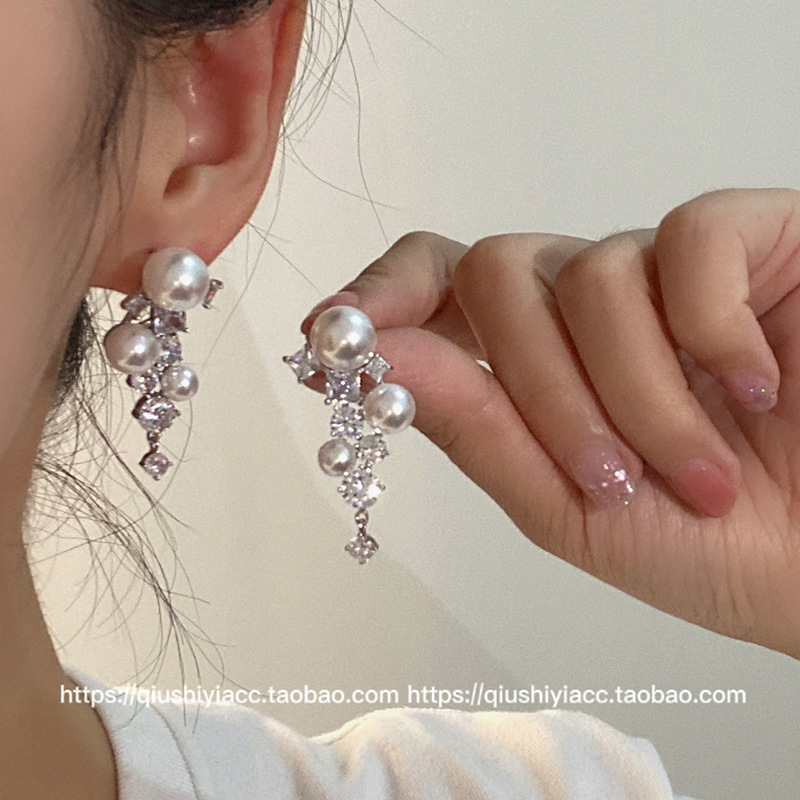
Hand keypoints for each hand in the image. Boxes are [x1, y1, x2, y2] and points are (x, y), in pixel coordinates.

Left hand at [299, 188, 799, 660]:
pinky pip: (689, 243)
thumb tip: (370, 358)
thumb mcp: (567, 506)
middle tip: (605, 478)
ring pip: (590, 273)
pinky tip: (756, 385)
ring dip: (637, 394)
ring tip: (701, 475)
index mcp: (534, 362)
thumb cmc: (709, 547)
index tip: (326, 336)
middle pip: (495, 271)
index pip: (434, 287)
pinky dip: (710, 329)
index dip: (377, 299)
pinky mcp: (752, 240)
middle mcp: (588, 305)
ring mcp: (665, 269)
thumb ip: (472, 427)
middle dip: (537, 385)